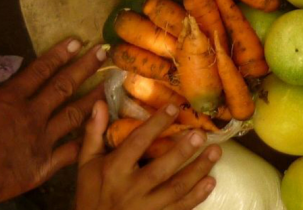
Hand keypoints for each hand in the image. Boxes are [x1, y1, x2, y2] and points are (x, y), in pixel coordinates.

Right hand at [0, 39, 107, 207]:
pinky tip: (99, 133)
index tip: (77, 42)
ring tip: (107, 87)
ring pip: (74, 115)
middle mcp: (32, 113)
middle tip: (102, 53)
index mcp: (11, 98)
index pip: (40, 70)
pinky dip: (85, 143)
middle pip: (63, 86)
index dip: (60, 54)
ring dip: (93, 100)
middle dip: (85, 67)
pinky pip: (71, 152)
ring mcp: (42, 138)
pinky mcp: (45, 163)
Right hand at [76, 101, 220, 209]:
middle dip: (183, 152)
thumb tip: (99, 103)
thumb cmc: (91, 193)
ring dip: (198, 170)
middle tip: (201, 135)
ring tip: (215, 152)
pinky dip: (197, 196)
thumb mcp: (87, 163)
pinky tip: (211, 182)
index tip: (173, 108)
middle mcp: (131, 188)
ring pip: (176, 188)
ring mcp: (146, 206)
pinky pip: (180, 208)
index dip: (155, 124)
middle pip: (161, 169)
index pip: (137, 143)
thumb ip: (94, 133)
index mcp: (114, 170)